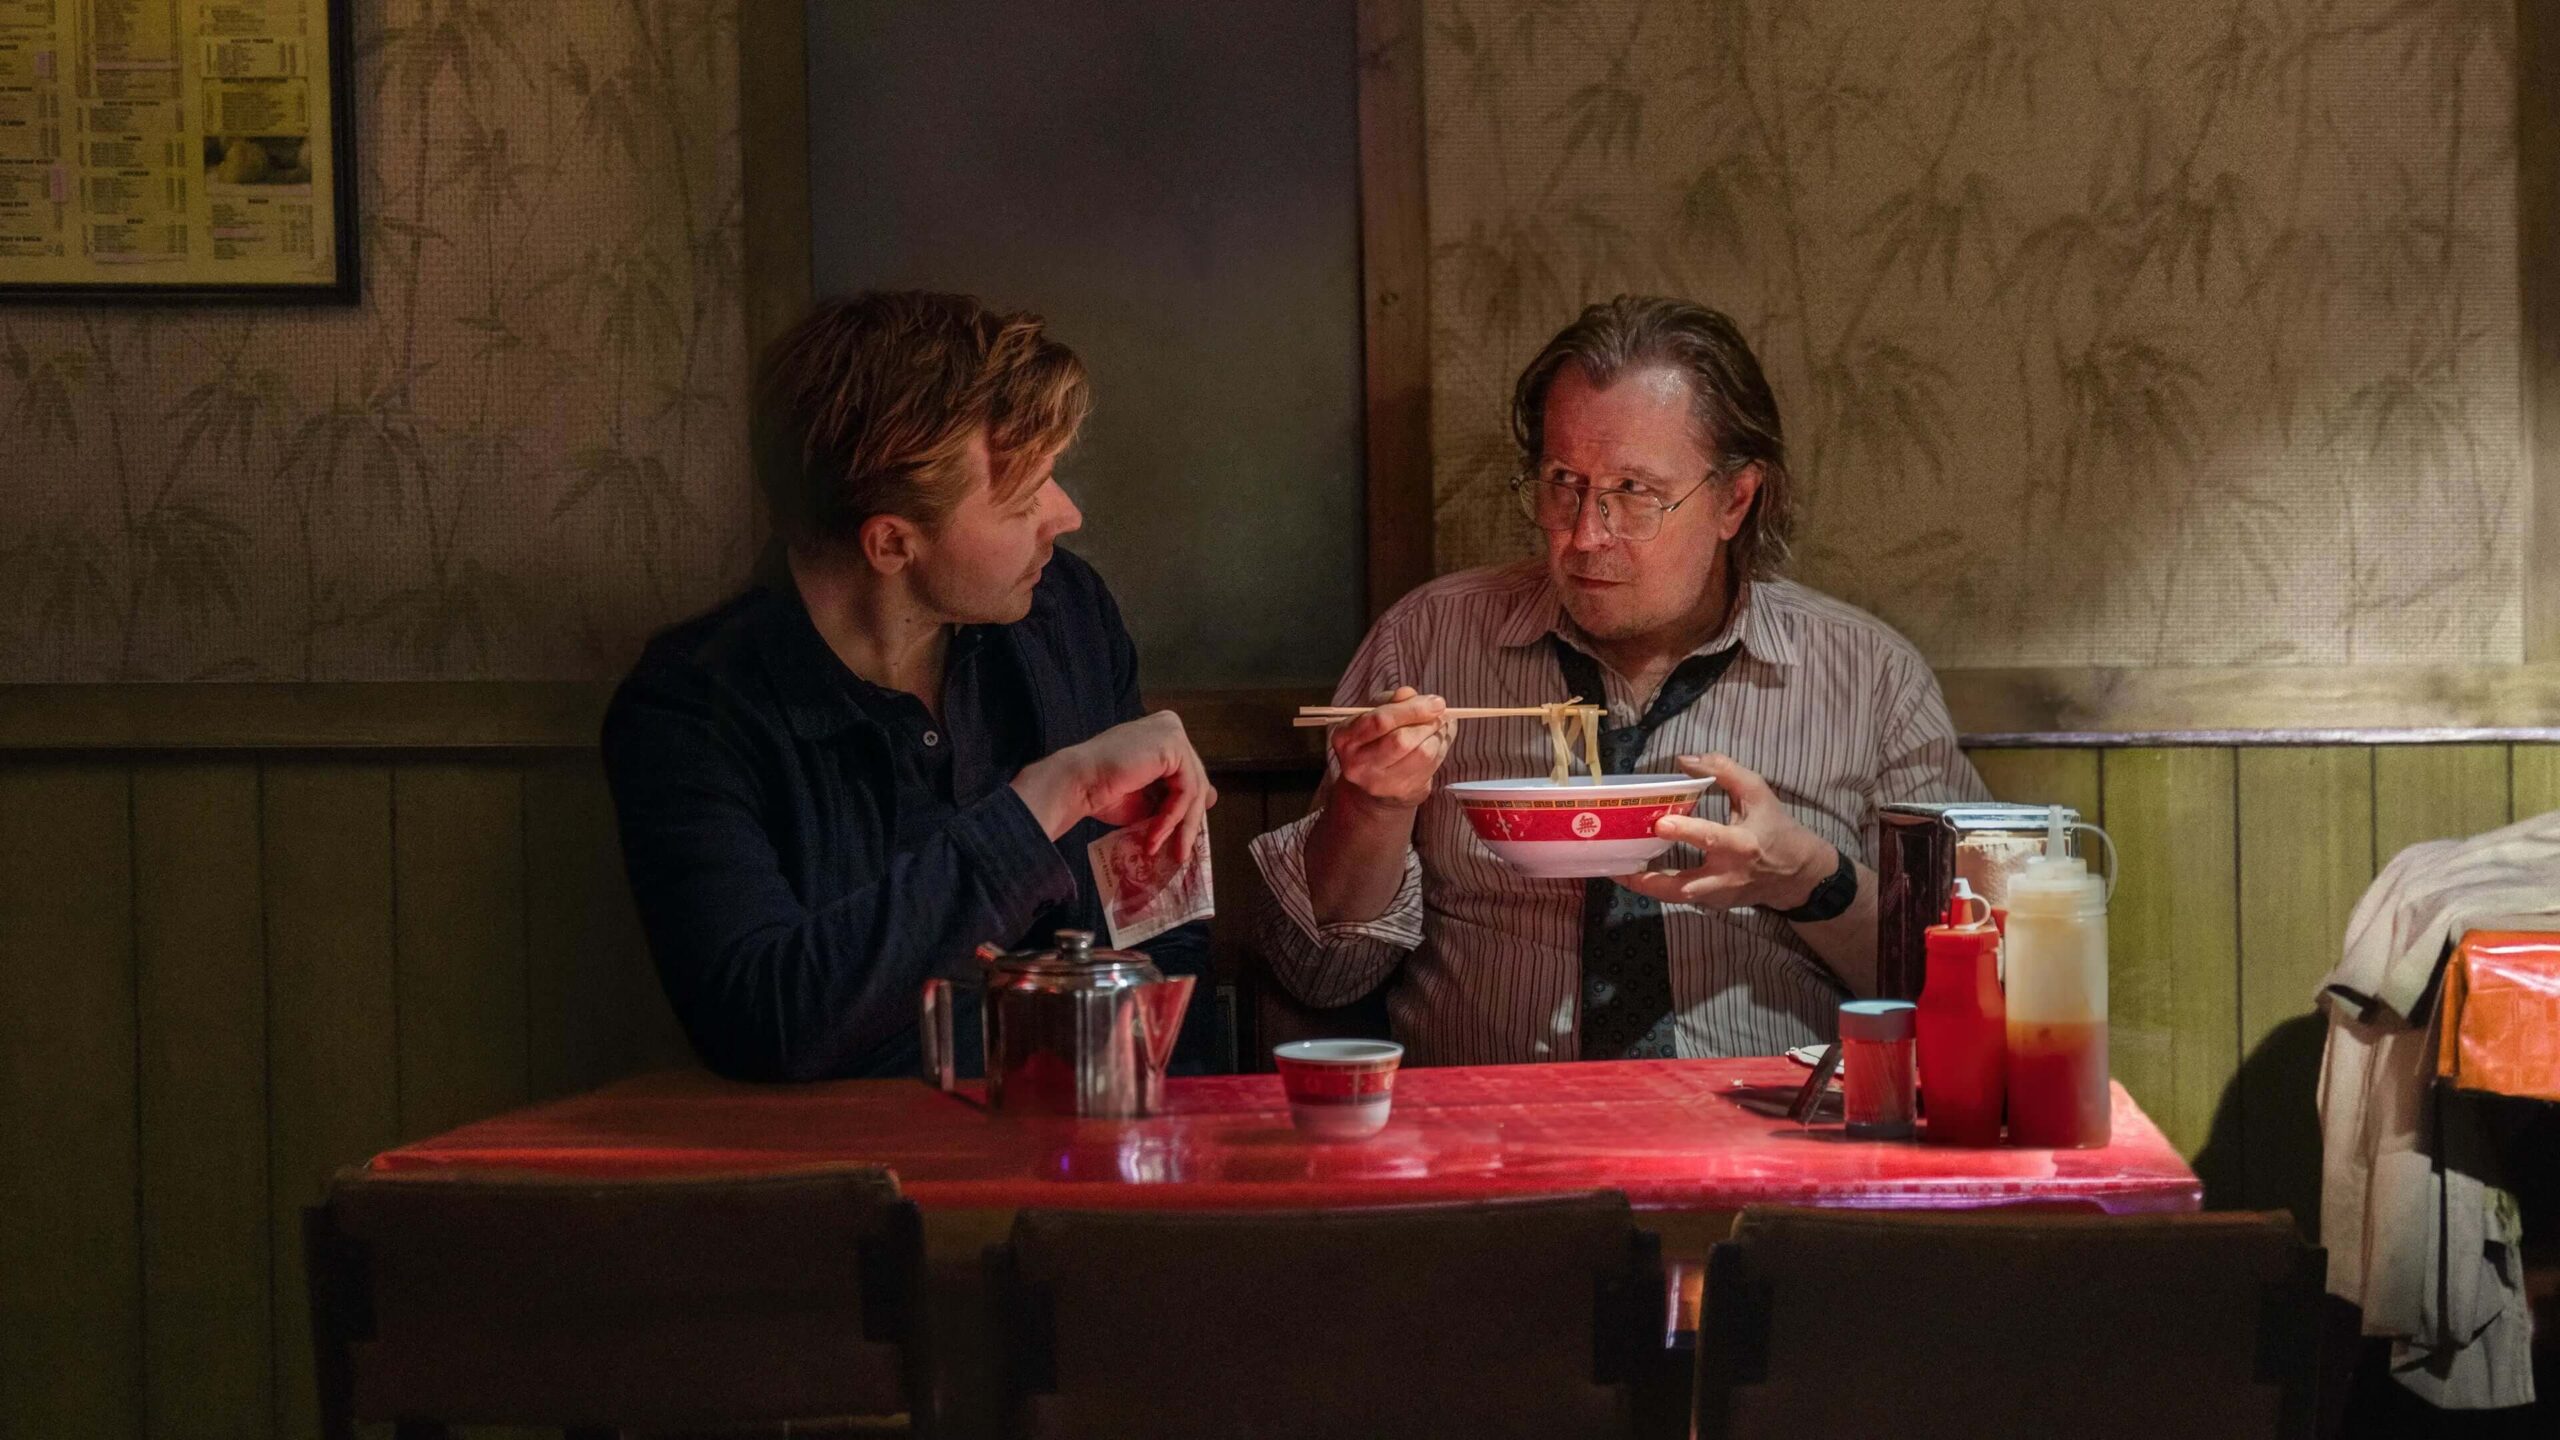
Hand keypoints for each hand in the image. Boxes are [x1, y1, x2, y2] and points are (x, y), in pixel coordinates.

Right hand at [1012, 710, 1217, 860]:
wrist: (1078, 784)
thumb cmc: (1103, 792)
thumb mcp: (1150, 797)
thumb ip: (1176, 796)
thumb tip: (1212, 798)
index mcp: (1162, 734)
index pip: (1187, 775)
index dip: (1187, 810)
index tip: (1179, 840)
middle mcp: (1170, 726)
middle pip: (1194, 781)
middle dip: (1188, 821)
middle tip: (1179, 853)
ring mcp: (1172, 731)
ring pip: (1194, 788)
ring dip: (1180, 826)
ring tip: (1164, 850)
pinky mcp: (1173, 743)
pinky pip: (1186, 789)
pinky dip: (1173, 817)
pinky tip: (1155, 835)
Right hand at [1328, 686, 1455, 810]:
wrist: (1375, 782)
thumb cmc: (1376, 738)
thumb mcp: (1376, 712)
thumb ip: (1392, 701)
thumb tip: (1409, 695)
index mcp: (1345, 737)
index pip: (1380, 721)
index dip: (1412, 709)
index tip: (1436, 702)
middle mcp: (1357, 764)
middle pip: (1401, 740)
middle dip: (1427, 722)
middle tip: (1440, 713)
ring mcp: (1380, 782)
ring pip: (1422, 753)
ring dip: (1438, 734)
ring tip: (1439, 725)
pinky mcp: (1402, 792)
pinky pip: (1432, 765)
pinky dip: (1442, 747)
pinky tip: (1438, 739)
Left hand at [1612, 753, 1833, 912]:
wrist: (1799, 876)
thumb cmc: (1776, 829)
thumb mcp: (1758, 793)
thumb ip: (1725, 770)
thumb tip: (1684, 759)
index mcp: (1741, 844)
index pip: (1711, 838)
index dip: (1685, 831)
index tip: (1659, 823)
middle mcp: (1727, 875)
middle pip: (1684, 886)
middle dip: (1651, 880)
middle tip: (1620, 868)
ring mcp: (1719, 895)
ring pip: (1677, 898)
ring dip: (1646, 888)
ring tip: (1616, 872)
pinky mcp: (1714, 904)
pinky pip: (1682, 897)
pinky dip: (1659, 888)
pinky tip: (1636, 875)